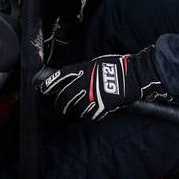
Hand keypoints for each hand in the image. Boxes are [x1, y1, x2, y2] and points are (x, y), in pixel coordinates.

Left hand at [36, 47, 167, 120]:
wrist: (135, 75)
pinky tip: (90, 113)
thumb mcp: (97, 63)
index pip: (60, 77)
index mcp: (83, 70)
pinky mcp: (101, 106)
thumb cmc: (118, 66)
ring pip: (76, 108)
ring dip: (73, 111)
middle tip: (59, 107)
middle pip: (65, 97)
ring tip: (72, 112)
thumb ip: (83, 71)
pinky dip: (88, 115)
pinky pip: (89, 115)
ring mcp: (92, 96)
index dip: (50, 84)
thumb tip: (72, 77)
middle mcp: (85, 83)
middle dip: (60, 103)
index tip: (43, 88)